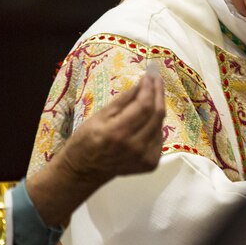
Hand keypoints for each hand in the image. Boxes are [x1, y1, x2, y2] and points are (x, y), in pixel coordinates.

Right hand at [27, 69, 165, 226]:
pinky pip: (159, 137)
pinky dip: (155, 125)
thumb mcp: (99, 116)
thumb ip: (123, 100)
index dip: (150, 88)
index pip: (144, 106)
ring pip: (160, 125)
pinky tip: (146, 118)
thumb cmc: (86, 140)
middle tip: (156, 78)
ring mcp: (145, 157)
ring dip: (157, 107)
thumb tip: (143, 82)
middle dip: (158, 92)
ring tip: (151, 95)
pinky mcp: (150, 163)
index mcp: (118, 133)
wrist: (84, 171)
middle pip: (157, 114)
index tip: (150, 73)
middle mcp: (135, 146)